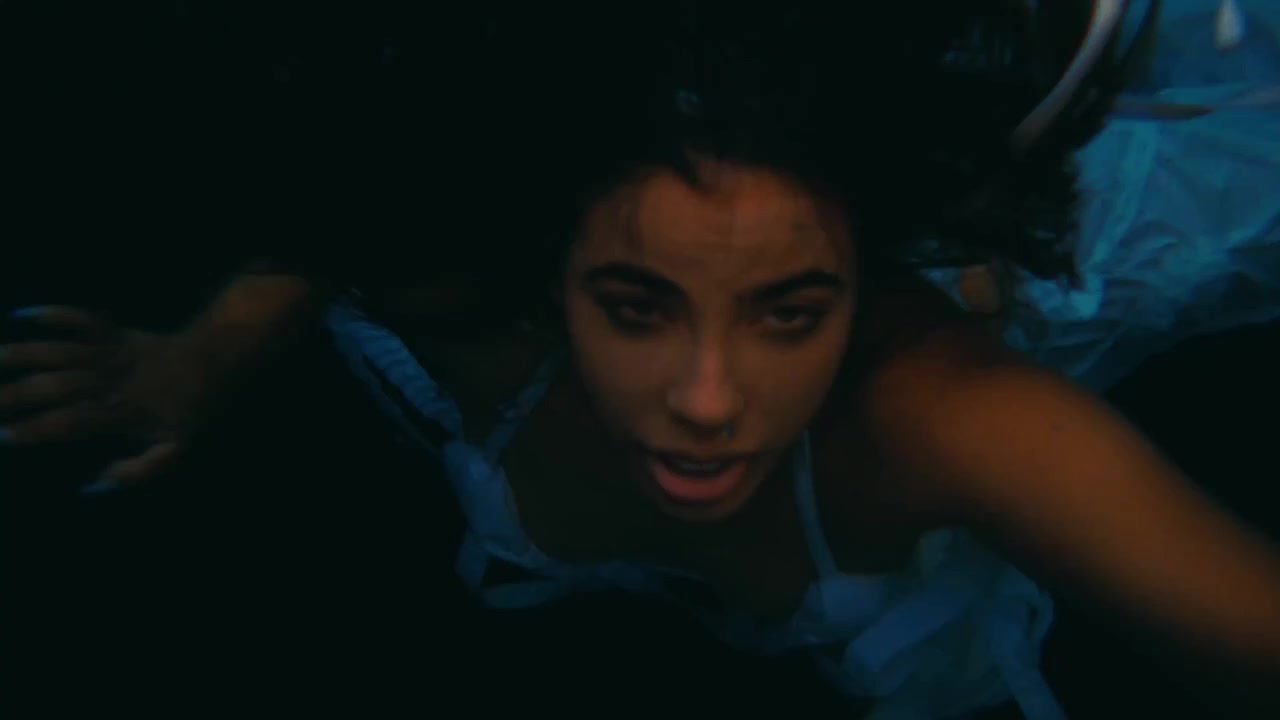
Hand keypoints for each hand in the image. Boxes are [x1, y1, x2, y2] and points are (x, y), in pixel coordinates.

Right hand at [0, 306, 206, 490]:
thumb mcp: (177, 450)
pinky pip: (82, 319)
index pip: (70, 422)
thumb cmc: (192, 411)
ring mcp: (111, 352)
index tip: (2, 436)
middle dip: (13, 395)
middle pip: (54, 386)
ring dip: (20, 354)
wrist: (217, 360)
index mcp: (122, 412)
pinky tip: (21, 314)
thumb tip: (93, 486)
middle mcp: (111, 380)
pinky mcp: (115, 332)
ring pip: (59, 351)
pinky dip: (54, 313)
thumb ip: (139, 472)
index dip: (36, 430)